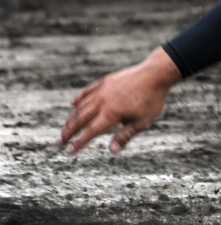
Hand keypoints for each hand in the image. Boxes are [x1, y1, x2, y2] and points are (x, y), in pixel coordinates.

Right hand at [60, 47, 181, 154]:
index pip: (91, 131)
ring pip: (81, 106)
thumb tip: (112, 151)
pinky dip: (79, 99)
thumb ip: (125, 136)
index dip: (79, 142)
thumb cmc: (152, 99)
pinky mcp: (106, 81)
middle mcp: (103, 101)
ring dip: (72, 118)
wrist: (156, 74)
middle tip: (60, 142)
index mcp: (111, 113)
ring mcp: (103, 90)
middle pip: (80, 119)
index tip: (69, 150)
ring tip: (65, 128)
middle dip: (69, 131)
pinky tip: (73, 104)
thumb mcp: (142, 122)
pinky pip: (88, 91)